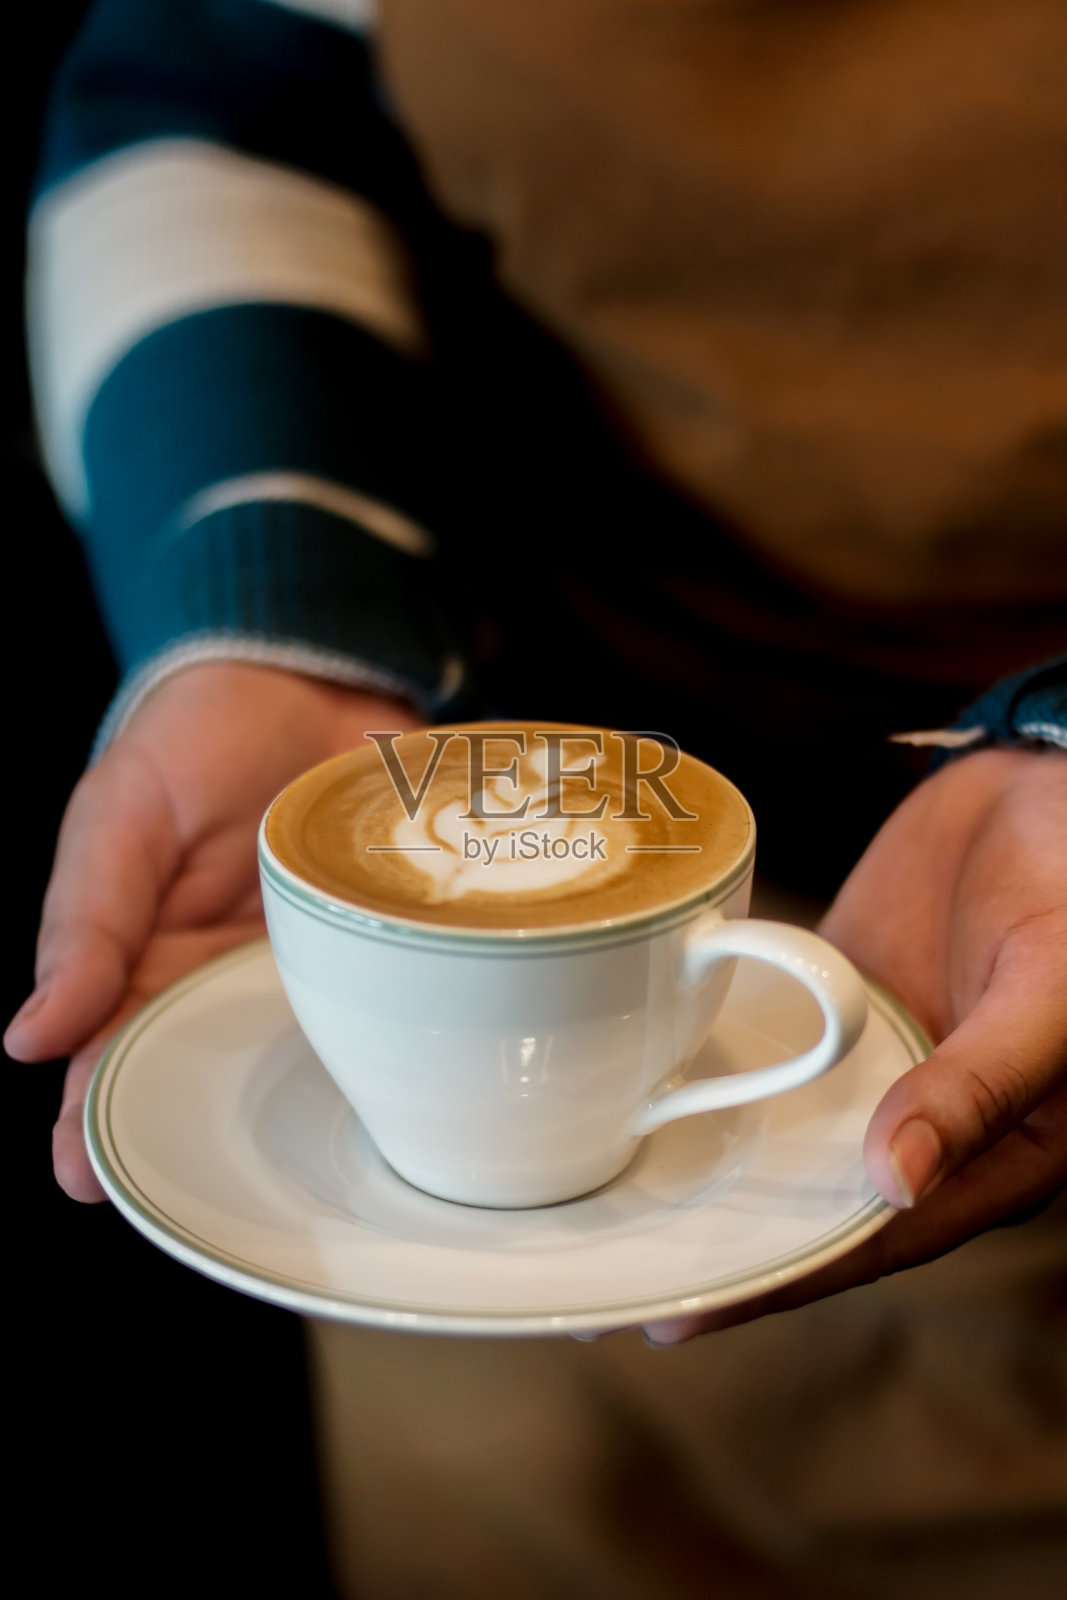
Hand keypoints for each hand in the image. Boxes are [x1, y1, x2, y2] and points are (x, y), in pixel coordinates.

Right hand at [4, 663, 419, 1201]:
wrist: (307, 675)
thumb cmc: (194, 737)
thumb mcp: (121, 815)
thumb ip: (86, 921)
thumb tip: (28, 1037)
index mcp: (145, 954)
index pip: (107, 1050)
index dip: (90, 1116)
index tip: (84, 1178)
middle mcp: (224, 975)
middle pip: (203, 1073)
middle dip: (195, 1134)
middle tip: (195, 1194)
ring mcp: (306, 963)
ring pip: (289, 1055)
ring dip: (289, 1107)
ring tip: (292, 1168)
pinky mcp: (376, 940)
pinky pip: (376, 999)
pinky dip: (382, 1038)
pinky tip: (389, 1085)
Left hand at [643, 746, 1066, 1344]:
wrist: (1043, 787)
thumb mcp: (1048, 995)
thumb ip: (980, 1085)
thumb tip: (897, 1180)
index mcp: (987, 1154)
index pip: (868, 1240)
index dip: (776, 1280)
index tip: (676, 1314)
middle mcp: (916, 1123)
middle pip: (803, 1202)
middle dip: (712, 1239)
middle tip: (597, 1276)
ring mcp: (865, 1064)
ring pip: (772, 1131)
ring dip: (695, 1162)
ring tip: (589, 1194)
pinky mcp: (828, 1003)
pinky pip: (760, 1043)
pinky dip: (704, 1064)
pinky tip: (629, 1081)